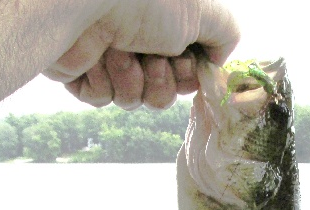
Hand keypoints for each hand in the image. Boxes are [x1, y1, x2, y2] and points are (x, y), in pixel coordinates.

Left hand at [42, 0, 239, 109]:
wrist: (88, 2)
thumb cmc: (147, 0)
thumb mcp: (206, 11)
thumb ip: (226, 35)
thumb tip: (219, 61)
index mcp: (168, 27)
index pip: (187, 75)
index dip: (186, 77)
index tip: (182, 62)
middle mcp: (141, 41)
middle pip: (162, 94)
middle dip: (160, 83)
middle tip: (152, 58)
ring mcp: (111, 57)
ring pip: (132, 100)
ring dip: (131, 80)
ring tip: (119, 51)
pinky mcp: (83, 71)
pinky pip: (102, 98)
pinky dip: (103, 81)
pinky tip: (98, 56)